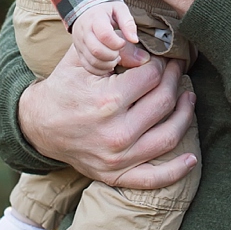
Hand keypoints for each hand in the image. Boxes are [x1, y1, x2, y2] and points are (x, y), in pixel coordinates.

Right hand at [18, 44, 197, 188]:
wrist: (38, 125)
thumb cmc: (63, 87)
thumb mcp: (80, 61)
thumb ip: (113, 50)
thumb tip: (145, 50)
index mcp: (107, 101)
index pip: (152, 76)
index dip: (161, 63)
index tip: (162, 58)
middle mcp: (116, 132)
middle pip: (164, 102)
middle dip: (176, 80)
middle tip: (178, 70)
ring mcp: (117, 158)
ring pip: (168, 136)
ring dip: (185, 115)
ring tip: (188, 98)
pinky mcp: (115, 175)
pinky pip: (154, 179)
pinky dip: (176, 170)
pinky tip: (191, 158)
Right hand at [71, 0, 138, 74]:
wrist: (85, 8)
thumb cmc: (106, 10)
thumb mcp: (119, 9)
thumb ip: (128, 23)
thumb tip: (134, 40)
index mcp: (95, 19)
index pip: (104, 35)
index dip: (117, 43)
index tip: (123, 42)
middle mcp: (84, 32)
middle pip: (97, 50)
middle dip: (113, 55)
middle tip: (119, 51)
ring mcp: (79, 43)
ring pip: (92, 61)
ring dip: (108, 64)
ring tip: (115, 57)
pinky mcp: (79, 52)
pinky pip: (88, 66)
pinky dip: (100, 69)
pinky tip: (108, 64)